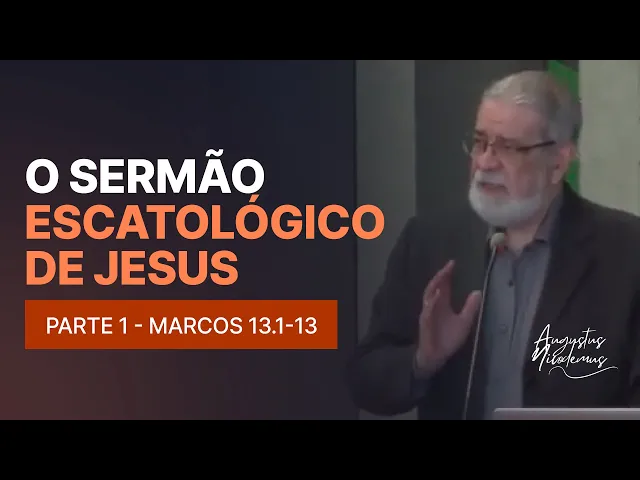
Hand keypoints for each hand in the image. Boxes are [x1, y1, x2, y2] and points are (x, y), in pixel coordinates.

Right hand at [415, 260, 481, 374]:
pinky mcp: (426, 322)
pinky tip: (437, 294)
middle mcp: (434, 305)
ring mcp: (428, 313)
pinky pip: (428, 310)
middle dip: (441, 275)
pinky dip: (432, 301)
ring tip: (443, 275)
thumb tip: (478, 292)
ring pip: (429, 295)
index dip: (447, 274)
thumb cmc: (448, 339)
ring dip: (435, 285)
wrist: (438, 356)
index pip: (444, 285)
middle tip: (449, 265)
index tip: (453, 263)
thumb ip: (470, 308)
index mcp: (442, 303)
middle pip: (435, 286)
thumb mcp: (464, 322)